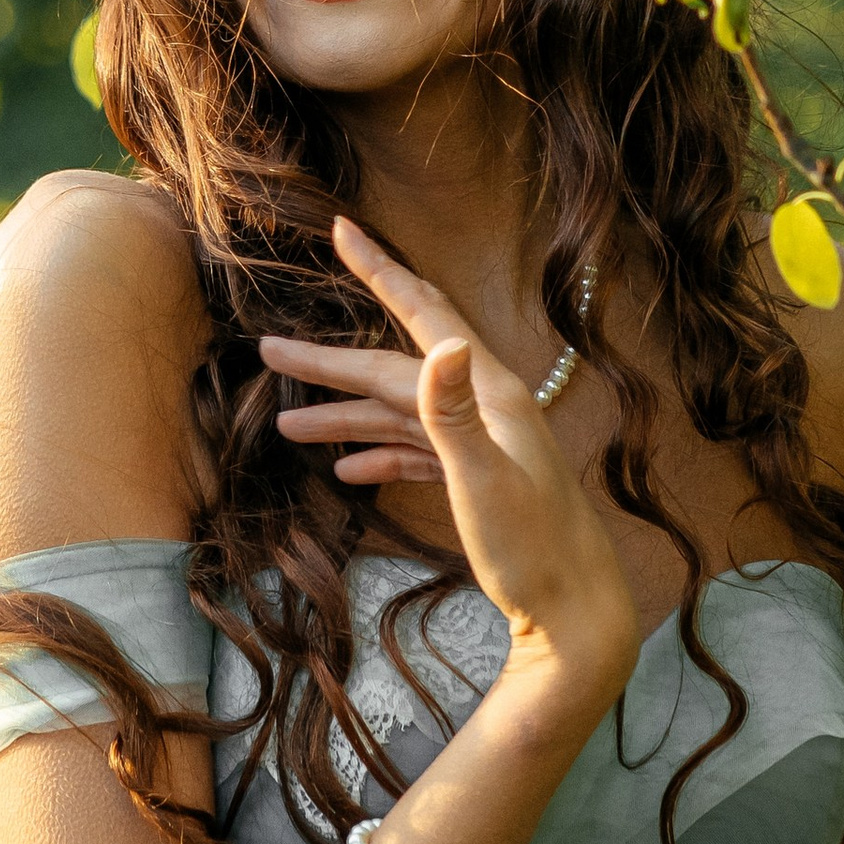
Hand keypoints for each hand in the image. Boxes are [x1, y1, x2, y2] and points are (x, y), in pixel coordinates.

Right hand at [259, 219, 636, 705]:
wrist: (574, 612)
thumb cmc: (535, 549)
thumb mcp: (485, 480)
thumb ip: (454, 414)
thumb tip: (441, 344)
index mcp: (490, 392)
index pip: (424, 315)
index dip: (380, 272)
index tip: (342, 231)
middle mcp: (485, 407)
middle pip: (394, 370)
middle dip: (332, 363)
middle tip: (269, 350)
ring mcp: (480, 445)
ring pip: (400, 414)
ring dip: (345, 417)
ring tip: (285, 425)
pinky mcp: (475, 480)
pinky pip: (417, 452)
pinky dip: (380, 454)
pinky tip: (346, 469)